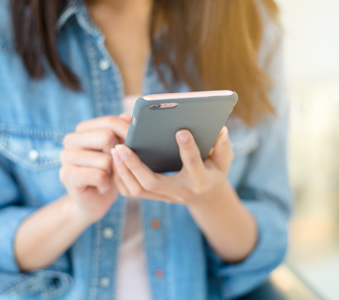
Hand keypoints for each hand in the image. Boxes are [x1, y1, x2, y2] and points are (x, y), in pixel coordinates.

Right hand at [59, 114, 131, 222]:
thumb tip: (129, 117)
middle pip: (107, 137)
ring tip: (106, 176)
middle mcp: (70, 139)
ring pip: (105, 159)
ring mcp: (66, 157)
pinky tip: (101, 186)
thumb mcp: (119, 150)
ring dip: (113, 172)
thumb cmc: (109, 172)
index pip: (110, 121)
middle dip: (119, 155)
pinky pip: (99, 175)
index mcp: (83, 129)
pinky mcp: (67, 175)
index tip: (135, 144)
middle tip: (115, 166)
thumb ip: (122, 132)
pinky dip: (107, 184)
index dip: (128, 133)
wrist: (94, 201)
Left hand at [111, 126, 233, 205]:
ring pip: (137, 190)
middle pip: (152, 182)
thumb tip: (220, 130)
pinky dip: (120, 177)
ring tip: (115, 149)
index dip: (188, 148)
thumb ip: (223, 146)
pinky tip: (115, 159)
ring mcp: (165, 196)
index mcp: (200, 179)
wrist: (206, 196)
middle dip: (135, 165)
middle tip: (121, 145)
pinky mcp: (154, 197)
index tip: (181, 130)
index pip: (193, 164)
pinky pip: (131, 192)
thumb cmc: (214, 171)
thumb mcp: (224, 159)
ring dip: (123, 171)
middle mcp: (180, 191)